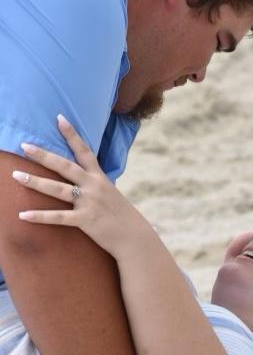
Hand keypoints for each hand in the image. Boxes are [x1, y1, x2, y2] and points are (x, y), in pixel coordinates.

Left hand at [12, 115, 149, 259]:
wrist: (134, 237)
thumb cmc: (121, 216)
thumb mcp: (111, 195)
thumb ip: (95, 186)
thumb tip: (80, 181)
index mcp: (100, 178)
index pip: (85, 152)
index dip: (72, 135)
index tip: (59, 118)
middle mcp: (94, 186)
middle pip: (65, 167)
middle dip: (44, 155)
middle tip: (25, 146)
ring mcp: (89, 202)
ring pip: (57, 189)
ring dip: (35, 182)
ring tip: (16, 175)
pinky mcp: (86, 220)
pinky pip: (58, 217)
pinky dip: (40, 217)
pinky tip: (23, 215)